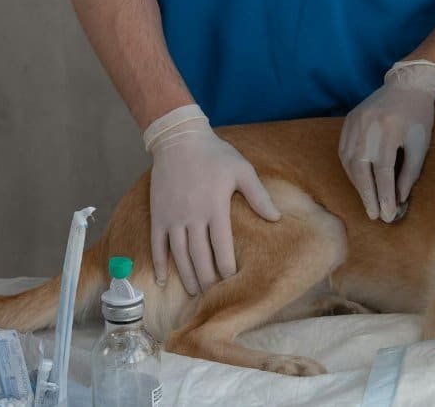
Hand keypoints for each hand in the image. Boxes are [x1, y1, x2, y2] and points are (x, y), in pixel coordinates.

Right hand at [145, 105, 280, 294]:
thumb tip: (277, 218)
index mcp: (215, 208)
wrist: (179, 140)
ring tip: (196, 293)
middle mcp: (192, 217)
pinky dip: (159, 264)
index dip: (226, 266)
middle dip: (208, 278)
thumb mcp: (242, 170)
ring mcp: (172, 217)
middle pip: (199, 256)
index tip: (232, 281)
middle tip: (215, 295)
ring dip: (187, 276)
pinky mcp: (158, 215)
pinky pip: (157, 245)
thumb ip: (259, 196)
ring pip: (179, 254)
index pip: (222, 246)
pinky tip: (164, 280)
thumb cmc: (215, 155)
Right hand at [339, 60, 434, 221]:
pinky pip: (344, 150)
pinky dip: (351, 169)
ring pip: (350, 160)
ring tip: (368, 202)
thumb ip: (409, 172)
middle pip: (362, 167)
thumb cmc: (419, 117)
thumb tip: (398, 200)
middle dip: (367, 195)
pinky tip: (359, 182)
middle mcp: (369, 124)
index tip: (387, 215)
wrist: (407, 85)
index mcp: (390, 128)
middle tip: (374, 215)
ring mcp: (355, 120)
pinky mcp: (349, 120)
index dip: (384, 194)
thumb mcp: (420, 145)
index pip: (384, 169)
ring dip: (358, 184)